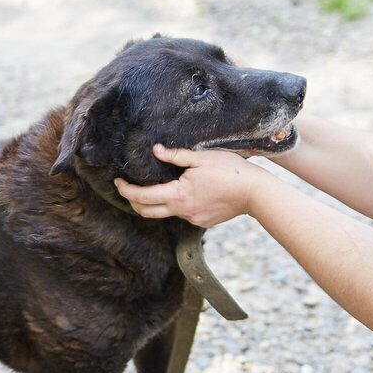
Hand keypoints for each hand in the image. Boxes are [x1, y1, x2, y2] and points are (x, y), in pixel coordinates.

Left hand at [114, 145, 267, 226]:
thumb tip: (156, 150)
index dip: (126, 190)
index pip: (143, 196)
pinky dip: (176, 205)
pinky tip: (183, 193)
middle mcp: (182, 211)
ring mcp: (193, 219)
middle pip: (147, 212)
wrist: (255, 193)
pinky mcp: (202, 221)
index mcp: (178, 195)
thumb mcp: (201, 158)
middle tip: (128, 188)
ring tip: (155, 187)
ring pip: (165, 213)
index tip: (118, 182)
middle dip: (133, 201)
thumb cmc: (230, 172)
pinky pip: (182, 214)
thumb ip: (176, 156)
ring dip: (156, 203)